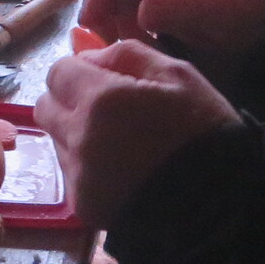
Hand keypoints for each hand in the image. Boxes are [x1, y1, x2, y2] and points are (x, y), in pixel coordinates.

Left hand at [38, 41, 240, 228]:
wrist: (219, 209)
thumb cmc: (204, 135)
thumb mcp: (179, 77)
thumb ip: (128, 55)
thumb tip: (90, 56)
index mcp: (101, 99)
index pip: (57, 72)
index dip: (79, 71)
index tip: (103, 80)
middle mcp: (79, 136)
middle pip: (45, 106)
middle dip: (68, 100)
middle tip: (104, 109)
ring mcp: (78, 175)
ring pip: (56, 140)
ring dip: (76, 134)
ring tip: (119, 144)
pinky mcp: (81, 205)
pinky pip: (71, 174)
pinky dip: (87, 168)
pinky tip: (121, 172)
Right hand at [78, 0, 264, 75]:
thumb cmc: (249, 10)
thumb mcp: (222, 12)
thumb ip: (180, 9)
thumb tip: (141, 11)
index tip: (90, 21)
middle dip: (103, 4)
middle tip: (109, 40)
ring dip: (113, 15)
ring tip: (133, 43)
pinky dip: (122, 20)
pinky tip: (140, 39)